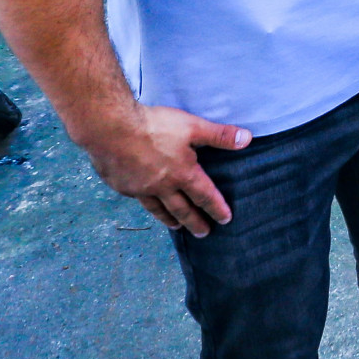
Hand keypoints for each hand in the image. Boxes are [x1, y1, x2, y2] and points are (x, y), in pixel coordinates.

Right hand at [80, 104, 250, 237]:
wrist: (110, 128)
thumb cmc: (154, 125)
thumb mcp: (193, 126)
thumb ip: (220, 135)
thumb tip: (248, 139)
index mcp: (183, 174)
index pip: (205, 195)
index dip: (216, 208)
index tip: (226, 220)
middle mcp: (162, 186)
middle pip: (182, 209)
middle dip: (195, 222)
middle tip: (203, 234)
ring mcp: (140, 188)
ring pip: (159, 209)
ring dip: (170, 219)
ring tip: (177, 227)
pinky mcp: (122, 185)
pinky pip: (139, 200)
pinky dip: (148, 205)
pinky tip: (148, 203)